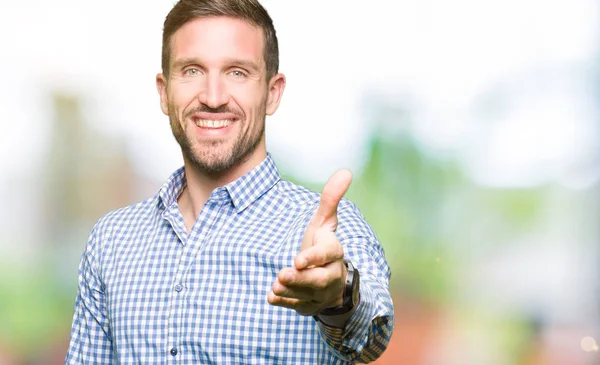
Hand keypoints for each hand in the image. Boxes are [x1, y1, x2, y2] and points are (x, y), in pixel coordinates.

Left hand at [267, 169, 352, 315]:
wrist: (333, 279)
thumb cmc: (324, 244)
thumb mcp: (326, 222)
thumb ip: (331, 199)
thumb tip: (345, 171)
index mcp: (333, 252)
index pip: (326, 255)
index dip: (313, 257)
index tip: (298, 259)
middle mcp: (330, 274)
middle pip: (318, 279)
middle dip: (301, 279)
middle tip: (282, 274)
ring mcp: (320, 292)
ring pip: (306, 294)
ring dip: (290, 290)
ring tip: (275, 286)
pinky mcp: (309, 304)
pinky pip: (297, 305)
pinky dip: (285, 302)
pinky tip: (271, 297)